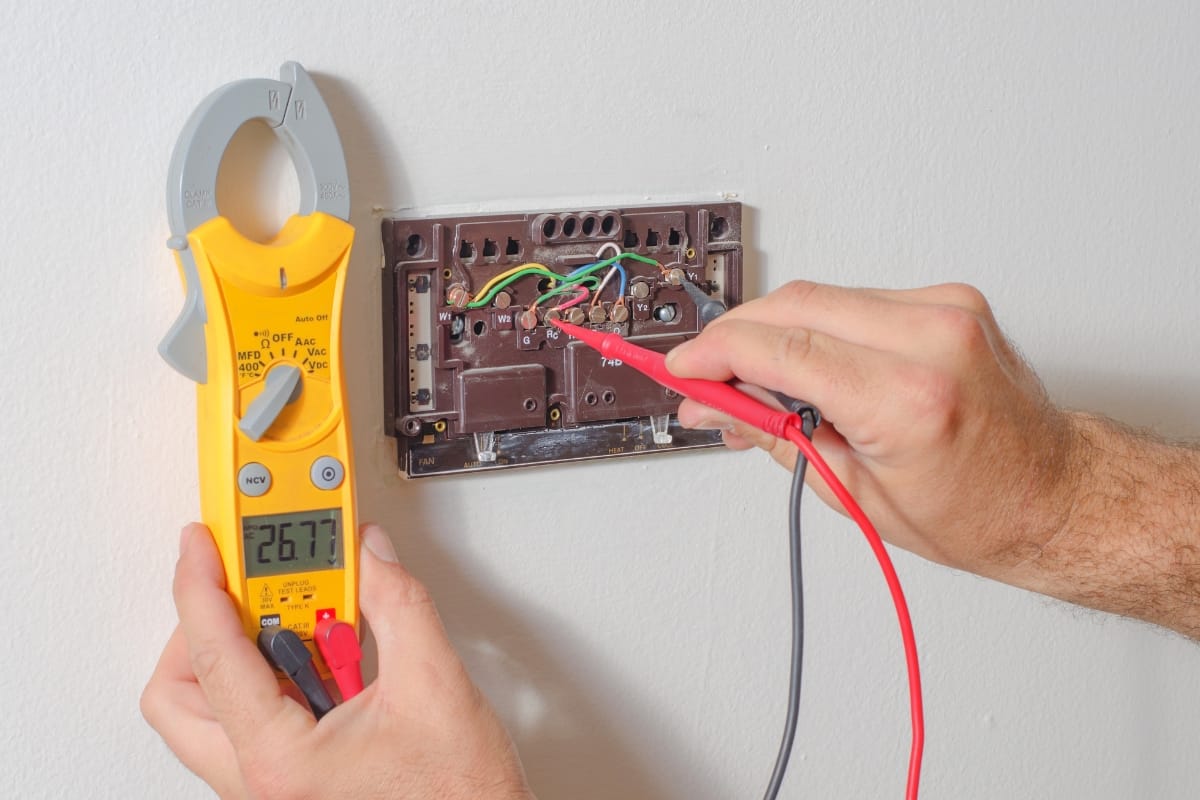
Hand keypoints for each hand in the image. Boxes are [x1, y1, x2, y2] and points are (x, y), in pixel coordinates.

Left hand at [142, 523, 532, 799]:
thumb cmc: (456, 795)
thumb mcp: (433, 683)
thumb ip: (397, 604)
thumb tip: (370, 556)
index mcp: (281, 760)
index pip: (214, 656)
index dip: (201, 587)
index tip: (202, 544)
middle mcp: (261, 779)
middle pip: (180, 694)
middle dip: (200, 628)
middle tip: (240, 584)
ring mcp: (271, 782)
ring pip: (208, 710)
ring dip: (239, 652)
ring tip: (296, 617)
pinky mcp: (289, 779)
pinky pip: (249, 720)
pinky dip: (272, 676)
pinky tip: (320, 654)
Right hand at [666, 281, 1078, 579]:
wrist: (1054, 494)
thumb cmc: (977, 511)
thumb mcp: (854, 492)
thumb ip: (773, 434)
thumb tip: (715, 404)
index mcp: (909, 399)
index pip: (780, 349)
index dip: (715, 354)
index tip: (685, 367)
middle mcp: (933, 340)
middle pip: (795, 305)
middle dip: (737, 336)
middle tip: (709, 376)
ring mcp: (947, 311)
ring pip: (822, 295)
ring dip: (777, 331)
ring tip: (761, 383)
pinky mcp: (951, 299)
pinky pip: (857, 298)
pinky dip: (820, 326)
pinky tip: (811, 364)